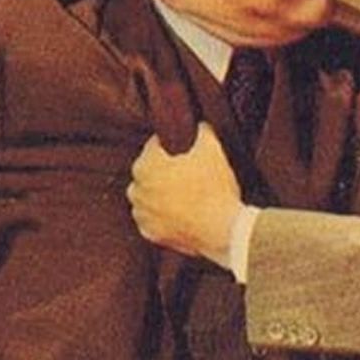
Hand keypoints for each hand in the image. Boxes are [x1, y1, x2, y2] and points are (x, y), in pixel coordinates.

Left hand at [129, 121, 241, 263]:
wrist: (222, 229)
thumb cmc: (214, 187)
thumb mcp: (212, 149)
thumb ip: (202, 131)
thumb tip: (199, 125)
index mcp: (145, 166)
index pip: (154, 146)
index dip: (172, 146)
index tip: (185, 150)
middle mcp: (136, 190)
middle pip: (148, 173)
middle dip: (163, 172)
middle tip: (187, 174)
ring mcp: (142, 214)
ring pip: (148, 198)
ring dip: (161, 195)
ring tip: (185, 195)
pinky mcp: (152, 234)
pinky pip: (154, 220)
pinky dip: (164, 217)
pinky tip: (182, 214)